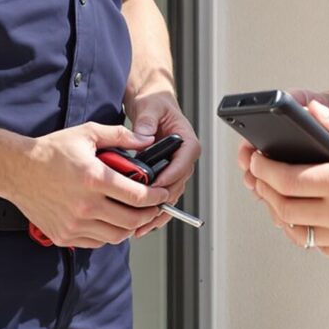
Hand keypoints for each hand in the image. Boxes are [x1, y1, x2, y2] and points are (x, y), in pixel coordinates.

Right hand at [3, 121, 169, 248]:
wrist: (17, 169)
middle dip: (149, 215)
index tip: (161, 194)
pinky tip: (110, 221)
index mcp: (94, 179)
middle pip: (131, 221)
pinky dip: (109, 235)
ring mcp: (74, 224)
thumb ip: (120, 136)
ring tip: (133, 215)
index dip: (156, 198)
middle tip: (153, 208)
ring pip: (116, 236)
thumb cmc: (50, 151)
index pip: (138, 197)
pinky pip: (96, 243)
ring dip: (130, 227)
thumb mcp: (87, 134)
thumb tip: (147, 141)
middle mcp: (85, 205)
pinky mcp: (64, 235)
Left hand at [125, 91, 202, 238]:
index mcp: (188, 142)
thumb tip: (144, 137)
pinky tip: (142, 223)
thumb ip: (147, 120)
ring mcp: (175, 168)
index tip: (155, 188)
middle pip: (177, 184)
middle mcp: (184, 158)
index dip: (170, 177)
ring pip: (171, 195)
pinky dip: (153, 209)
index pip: (184, 163)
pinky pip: (162, 195)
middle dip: (161, 200)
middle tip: (144, 213)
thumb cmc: (155, 102)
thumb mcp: (150, 106)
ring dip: (157, 212)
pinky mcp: (165, 175)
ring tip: (141, 226)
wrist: (151, 102)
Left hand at [242, 101, 328, 268]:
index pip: (287, 179)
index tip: (254, 160)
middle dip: (263, 191)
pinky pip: (320, 247)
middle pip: (284, 209)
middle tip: (257, 178)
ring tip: (274, 197)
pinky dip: (306, 232)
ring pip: (298, 233)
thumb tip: (312, 110)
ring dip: (279, 215)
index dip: (263, 170)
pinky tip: (304, 216)